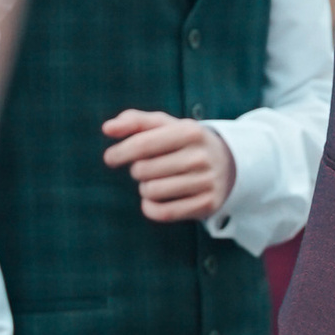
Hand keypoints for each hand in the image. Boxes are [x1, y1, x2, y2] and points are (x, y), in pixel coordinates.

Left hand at [103, 109, 236, 220]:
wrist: (226, 164)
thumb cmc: (183, 142)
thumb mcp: (164, 125)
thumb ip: (134, 121)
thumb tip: (107, 128)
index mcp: (190, 131)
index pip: (142, 144)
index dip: (120, 152)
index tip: (110, 158)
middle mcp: (201, 156)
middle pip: (143, 170)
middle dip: (137, 170)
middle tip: (148, 167)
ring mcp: (206, 181)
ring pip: (151, 192)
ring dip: (145, 188)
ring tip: (155, 181)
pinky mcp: (208, 204)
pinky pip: (163, 213)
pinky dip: (151, 208)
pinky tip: (154, 200)